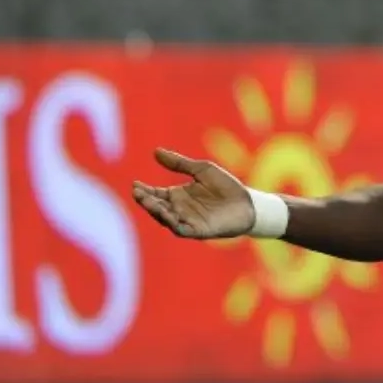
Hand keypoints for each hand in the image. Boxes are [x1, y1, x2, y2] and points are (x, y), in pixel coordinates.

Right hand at [132, 148, 255, 239]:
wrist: (247, 202)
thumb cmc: (226, 186)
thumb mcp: (201, 170)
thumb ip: (178, 163)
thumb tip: (156, 151)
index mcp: (178, 195)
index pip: (156, 194)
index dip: (144, 190)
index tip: (135, 184)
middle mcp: (179, 209)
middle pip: (157, 207)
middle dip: (146, 200)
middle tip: (137, 192)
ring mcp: (188, 220)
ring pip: (166, 219)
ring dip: (155, 211)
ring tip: (147, 201)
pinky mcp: (198, 230)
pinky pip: (181, 228)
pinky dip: (172, 223)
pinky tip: (166, 215)